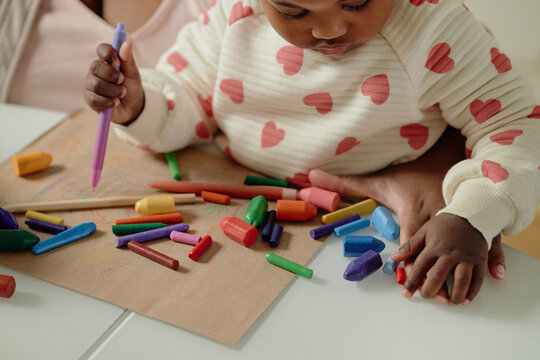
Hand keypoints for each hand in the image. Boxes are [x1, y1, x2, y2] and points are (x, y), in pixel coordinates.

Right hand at [84, 42, 143, 124]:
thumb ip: (128, 59)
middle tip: (122, 80)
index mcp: (107, 60)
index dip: (108, 54)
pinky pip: (94, 99)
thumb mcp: (133, 73)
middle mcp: (96, 70)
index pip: (102, 49)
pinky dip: (108, 102)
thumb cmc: (131, 86)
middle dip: (112, 75)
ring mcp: (91, 84)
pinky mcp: (90, 99)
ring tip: (122, 93)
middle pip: (95, 67)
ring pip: (96, 84)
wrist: (132, 106)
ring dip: (113, 90)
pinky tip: (115, 102)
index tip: (118, 63)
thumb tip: (128, 43)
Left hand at [308, 127, 505, 298]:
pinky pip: (487, 241)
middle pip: (433, 250)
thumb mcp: (378, 179)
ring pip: (461, 250)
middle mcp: (438, 216)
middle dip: (428, 273)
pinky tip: (497, 277)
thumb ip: (344, 183)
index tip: (399, 274)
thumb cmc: (409, 173)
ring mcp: (459, 220)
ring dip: (459, 274)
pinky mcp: (473, 222)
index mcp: (415, 208)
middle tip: (421, 294)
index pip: (409, 238)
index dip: (405, 257)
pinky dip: (494, 259)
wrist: (446, 156)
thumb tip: (310, 175)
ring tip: (453, 298)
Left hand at [391, 213, 487, 304]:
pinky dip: (472, 292)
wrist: (470, 214)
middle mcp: (450, 254)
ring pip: (461, 282)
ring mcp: (466, 258)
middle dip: (431, 291)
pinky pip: (477, 280)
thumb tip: (395, 258)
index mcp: (434, 247)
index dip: (412, 282)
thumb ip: (410, 246)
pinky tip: (465, 300)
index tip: (407, 293)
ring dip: (455, 296)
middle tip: (427, 297)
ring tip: (449, 302)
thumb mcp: (424, 231)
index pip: (419, 268)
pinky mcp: (479, 260)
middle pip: (438, 277)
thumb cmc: (445, 223)